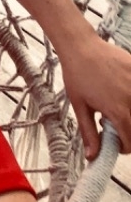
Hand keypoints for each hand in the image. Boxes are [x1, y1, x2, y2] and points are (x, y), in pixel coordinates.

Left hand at [60, 32, 130, 158]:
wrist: (80, 45)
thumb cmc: (76, 74)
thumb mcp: (79, 106)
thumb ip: (88, 133)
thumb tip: (92, 156)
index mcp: (118, 111)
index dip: (123, 147)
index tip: (115, 141)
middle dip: (128, 131)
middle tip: (113, 121)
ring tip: (117, 104)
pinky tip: (120, 89)